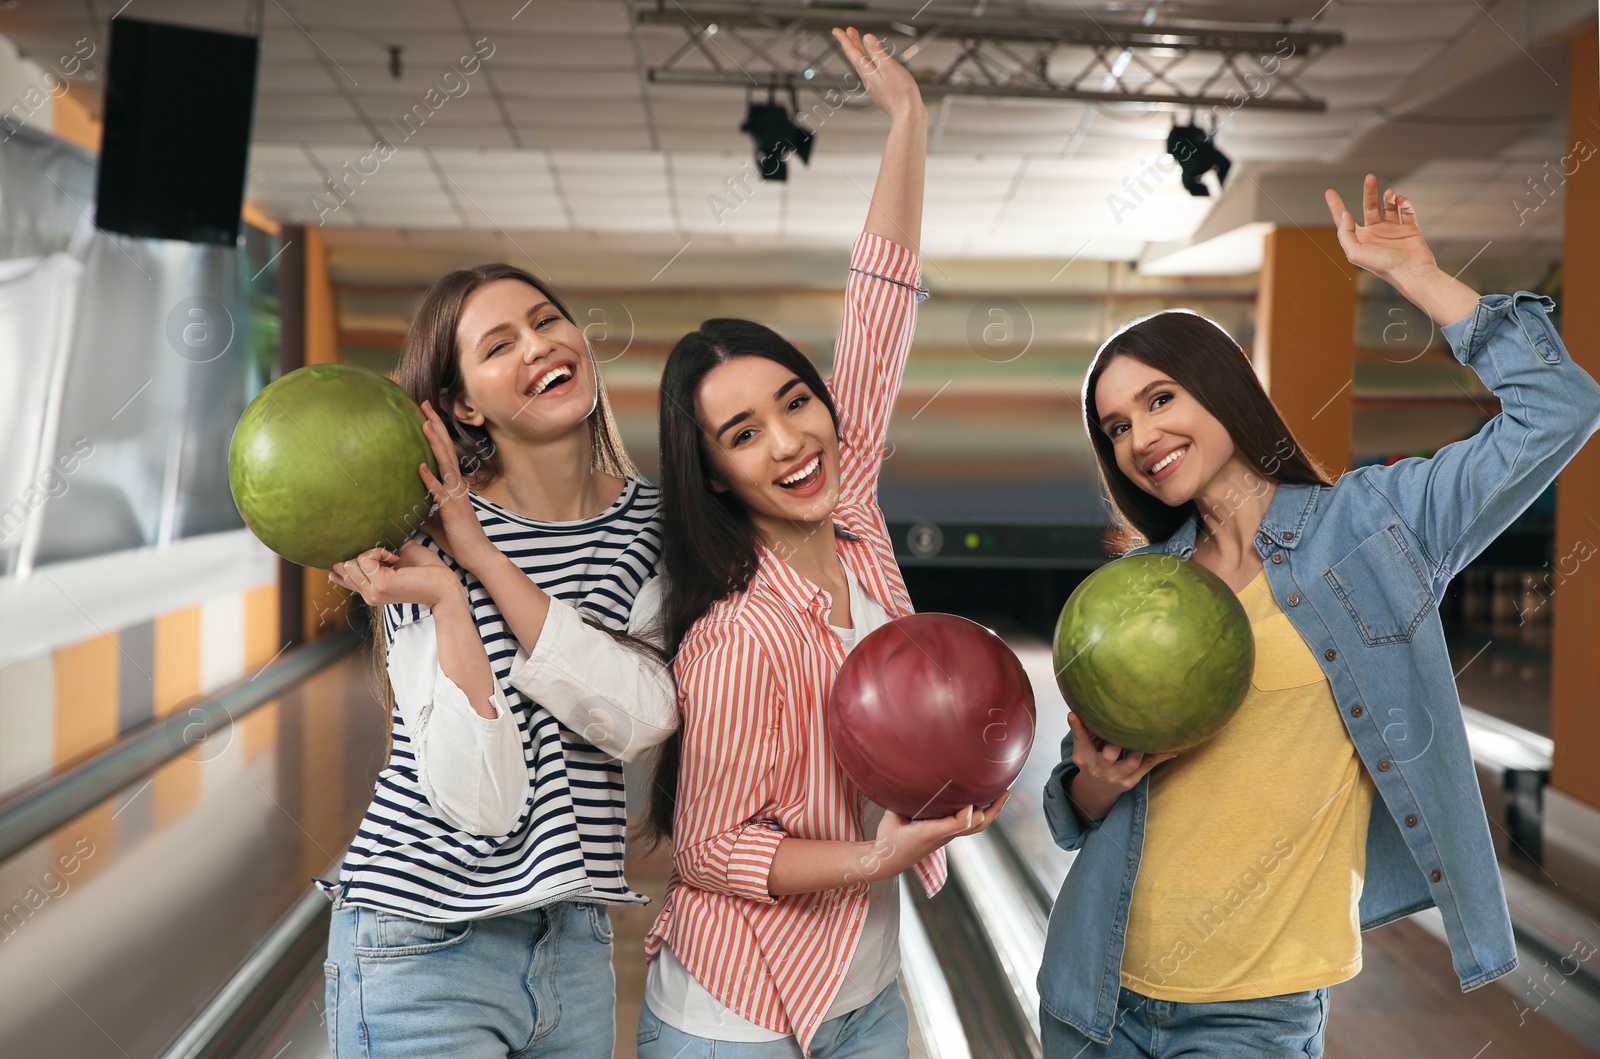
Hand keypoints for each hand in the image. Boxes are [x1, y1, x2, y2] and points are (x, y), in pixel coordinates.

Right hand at [329, 541, 458, 609]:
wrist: (446, 586)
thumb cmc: (428, 571)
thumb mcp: (398, 558)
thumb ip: (379, 552)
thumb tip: (363, 534)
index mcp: (370, 590)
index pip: (340, 577)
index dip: (341, 562)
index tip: (361, 551)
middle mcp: (368, 594)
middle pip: (342, 566)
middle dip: (363, 553)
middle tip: (389, 555)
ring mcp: (372, 592)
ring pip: (350, 563)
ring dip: (372, 551)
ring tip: (393, 556)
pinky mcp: (380, 585)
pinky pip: (364, 558)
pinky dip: (378, 551)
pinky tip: (395, 557)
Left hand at [417, 400, 495, 572]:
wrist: (478, 557)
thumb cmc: (458, 539)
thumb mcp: (436, 521)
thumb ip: (424, 509)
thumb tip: (405, 507)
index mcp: (454, 485)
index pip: (445, 452)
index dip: (436, 432)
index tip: (425, 413)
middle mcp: (457, 485)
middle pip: (446, 449)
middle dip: (436, 426)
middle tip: (425, 404)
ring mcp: (456, 496)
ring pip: (446, 463)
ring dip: (435, 443)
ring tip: (424, 423)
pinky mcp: (453, 509)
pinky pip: (439, 491)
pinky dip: (430, 479)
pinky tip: (420, 467)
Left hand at [833, 27, 923, 123]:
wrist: (908, 115)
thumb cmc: (901, 93)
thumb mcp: (889, 67)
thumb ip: (877, 52)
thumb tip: (867, 38)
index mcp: (868, 72)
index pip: (853, 52)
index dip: (844, 40)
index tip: (836, 31)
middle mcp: (868, 79)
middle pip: (856, 58)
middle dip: (852, 43)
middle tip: (848, 32)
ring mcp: (875, 86)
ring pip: (863, 65)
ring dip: (860, 52)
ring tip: (859, 42)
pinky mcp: (882, 91)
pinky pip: (871, 73)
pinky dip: (869, 63)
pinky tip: (874, 63)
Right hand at [863, 792, 1009, 881]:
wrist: (888, 861)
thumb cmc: (889, 838)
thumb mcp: (892, 818)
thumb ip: (902, 801)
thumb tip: (911, 778)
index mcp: (932, 832)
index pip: (961, 823)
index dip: (969, 809)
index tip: (968, 793)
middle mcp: (944, 835)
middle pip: (978, 825)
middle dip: (993, 808)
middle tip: (1004, 791)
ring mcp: (947, 836)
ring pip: (977, 827)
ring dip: (991, 811)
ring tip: (1002, 795)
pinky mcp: (946, 835)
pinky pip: (969, 826)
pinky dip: (980, 813)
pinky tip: (983, 801)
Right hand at [1067, 712, 1174, 822]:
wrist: (1096, 791)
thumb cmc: (1091, 762)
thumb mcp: (1082, 750)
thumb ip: (1082, 732)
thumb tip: (1075, 711)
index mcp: (1085, 758)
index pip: (1081, 742)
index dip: (1078, 728)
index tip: (1074, 714)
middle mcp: (1100, 768)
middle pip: (1109, 754)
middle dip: (1118, 741)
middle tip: (1127, 724)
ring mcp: (1117, 776)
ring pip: (1132, 761)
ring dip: (1142, 747)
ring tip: (1152, 733)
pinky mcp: (1131, 781)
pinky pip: (1147, 767)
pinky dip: (1160, 757)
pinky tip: (1172, 749)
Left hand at [1324, 174, 1480, 326]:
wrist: (1412, 271)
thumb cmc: (1383, 265)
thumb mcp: (1355, 252)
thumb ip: (1345, 233)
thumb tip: (1345, 215)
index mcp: (1361, 239)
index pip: (1345, 220)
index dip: (1336, 206)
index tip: (1329, 192)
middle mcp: (1375, 233)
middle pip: (1369, 206)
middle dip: (1369, 192)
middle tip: (1370, 178)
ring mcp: (1393, 230)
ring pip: (1388, 206)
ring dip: (1389, 197)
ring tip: (1391, 194)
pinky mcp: (1410, 229)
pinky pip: (1407, 211)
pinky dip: (1405, 204)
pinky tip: (1402, 201)